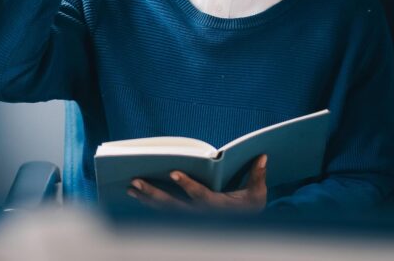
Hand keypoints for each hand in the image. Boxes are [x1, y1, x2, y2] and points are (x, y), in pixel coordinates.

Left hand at [127, 155, 267, 212]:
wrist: (244, 237)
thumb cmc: (249, 211)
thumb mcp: (257, 196)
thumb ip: (257, 176)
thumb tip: (262, 156)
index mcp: (217, 208)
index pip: (199, 196)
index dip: (187, 185)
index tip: (173, 172)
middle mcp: (200, 217)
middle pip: (172, 207)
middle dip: (153, 193)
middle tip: (135, 181)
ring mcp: (190, 222)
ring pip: (164, 212)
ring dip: (146, 199)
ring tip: (131, 187)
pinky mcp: (184, 223)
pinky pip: (163, 215)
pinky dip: (149, 205)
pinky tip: (137, 196)